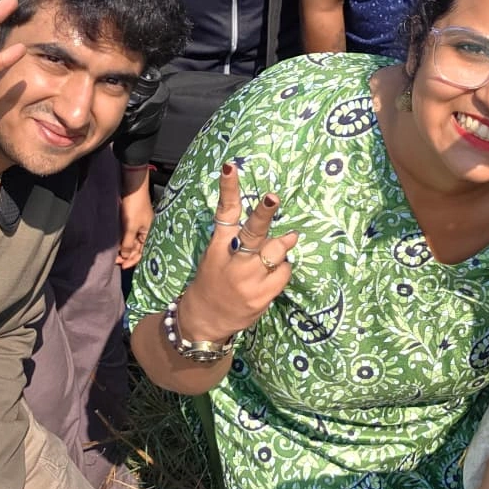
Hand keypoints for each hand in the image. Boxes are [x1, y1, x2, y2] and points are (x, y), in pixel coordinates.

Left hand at [117, 164, 152, 267]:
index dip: (133, 260)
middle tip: (115, 262)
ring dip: (124, 249)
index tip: (122, 266)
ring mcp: (138, 225)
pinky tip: (116, 244)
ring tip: (114, 255)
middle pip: (137, 248)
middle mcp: (145, 230)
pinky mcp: (132, 220)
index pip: (143, 252)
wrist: (132, 187)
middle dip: (127, 256)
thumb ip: (128, 243)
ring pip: (131, 242)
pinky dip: (122, 241)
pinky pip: (128, 235)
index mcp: (149, 233)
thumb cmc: (134, 206)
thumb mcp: (131, 227)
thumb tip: (125, 256)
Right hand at [179, 162, 298, 341]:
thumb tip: (269, 220)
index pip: (225, 213)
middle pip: (253, 232)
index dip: (229, 189)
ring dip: (283, 246)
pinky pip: (284, 273)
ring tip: (284, 244)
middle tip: (273, 198)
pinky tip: (272, 274)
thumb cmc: (213, 282)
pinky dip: (283, 269)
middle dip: (265, 214)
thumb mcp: (216, 256)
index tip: (231, 167)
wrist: (203, 321)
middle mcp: (232, 262)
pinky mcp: (261, 296)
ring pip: (276, 251)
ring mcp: (247, 280)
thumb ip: (239, 238)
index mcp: (218, 247)